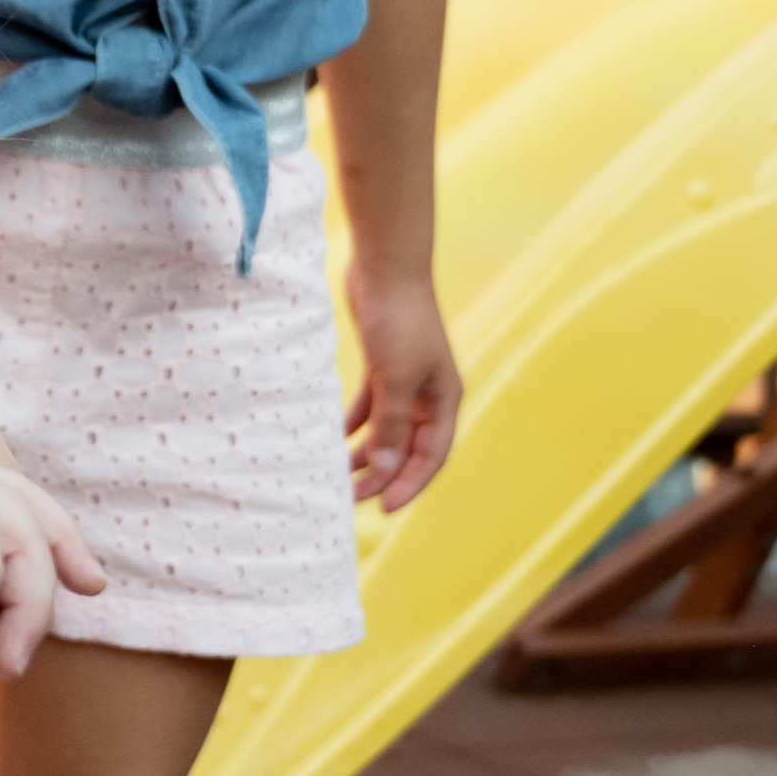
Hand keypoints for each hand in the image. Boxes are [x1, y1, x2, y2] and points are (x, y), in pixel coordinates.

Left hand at [343, 265, 461, 510]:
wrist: (386, 266)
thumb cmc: (399, 320)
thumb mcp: (395, 379)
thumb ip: (389, 425)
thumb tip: (382, 470)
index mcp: (443, 400)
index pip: (431, 456)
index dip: (409, 485)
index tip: (384, 509)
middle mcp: (427, 394)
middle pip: (406, 447)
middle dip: (382, 475)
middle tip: (351, 500)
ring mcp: (404, 380)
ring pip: (385, 429)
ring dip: (365, 453)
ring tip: (338, 476)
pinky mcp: (381, 366)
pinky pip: (368, 406)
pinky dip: (353, 424)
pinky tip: (333, 439)